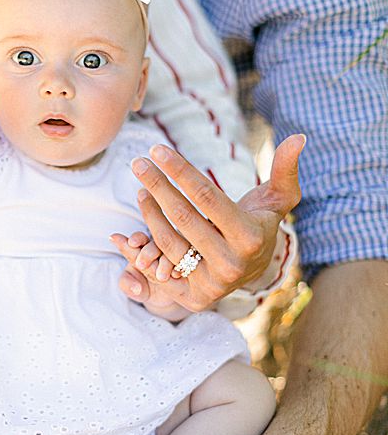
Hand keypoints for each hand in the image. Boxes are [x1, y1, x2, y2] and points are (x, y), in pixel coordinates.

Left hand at [109, 232, 188, 320]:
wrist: (162, 299)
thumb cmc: (144, 288)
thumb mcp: (132, 288)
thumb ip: (127, 284)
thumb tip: (135, 288)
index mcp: (143, 247)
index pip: (139, 238)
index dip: (136, 239)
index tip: (132, 243)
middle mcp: (162, 247)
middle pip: (156, 242)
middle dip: (149, 252)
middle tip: (142, 265)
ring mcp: (178, 254)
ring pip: (173, 250)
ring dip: (166, 262)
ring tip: (161, 276)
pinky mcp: (191, 262)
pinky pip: (188, 261)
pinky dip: (182, 267)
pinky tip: (177, 275)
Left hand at [125, 134, 303, 311]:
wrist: (253, 270)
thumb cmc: (261, 224)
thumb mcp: (278, 199)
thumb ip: (285, 170)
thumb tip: (299, 137)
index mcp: (250, 237)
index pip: (207, 197)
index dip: (179, 171)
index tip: (156, 150)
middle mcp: (230, 263)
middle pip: (182, 217)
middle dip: (156, 185)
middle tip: (138, 163)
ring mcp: (211, 283)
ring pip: (168, 240)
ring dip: (149, 211)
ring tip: (141, 187)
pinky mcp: (193, 298)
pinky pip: (159, 266)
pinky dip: (143, 242)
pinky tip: (134, 219)